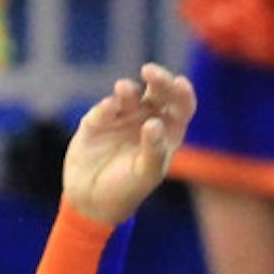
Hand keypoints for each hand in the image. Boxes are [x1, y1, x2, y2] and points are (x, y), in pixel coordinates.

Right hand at [61, 63, 195, 227]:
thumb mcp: (146, 175)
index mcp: (167, 132)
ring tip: (123, 89)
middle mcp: (147, 119)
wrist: (91, 202)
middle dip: (157, 79)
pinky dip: (106, 107)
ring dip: (128, 90)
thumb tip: (154, 123)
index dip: (182, 92)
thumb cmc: (127, 190)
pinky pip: (104, 109)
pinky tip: (108, 110)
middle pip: (158, 92)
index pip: (181, 106)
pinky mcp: (97, 122)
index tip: (179, 83)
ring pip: (129, 95)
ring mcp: (122, 118)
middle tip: (150, 71)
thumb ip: (153, 151)